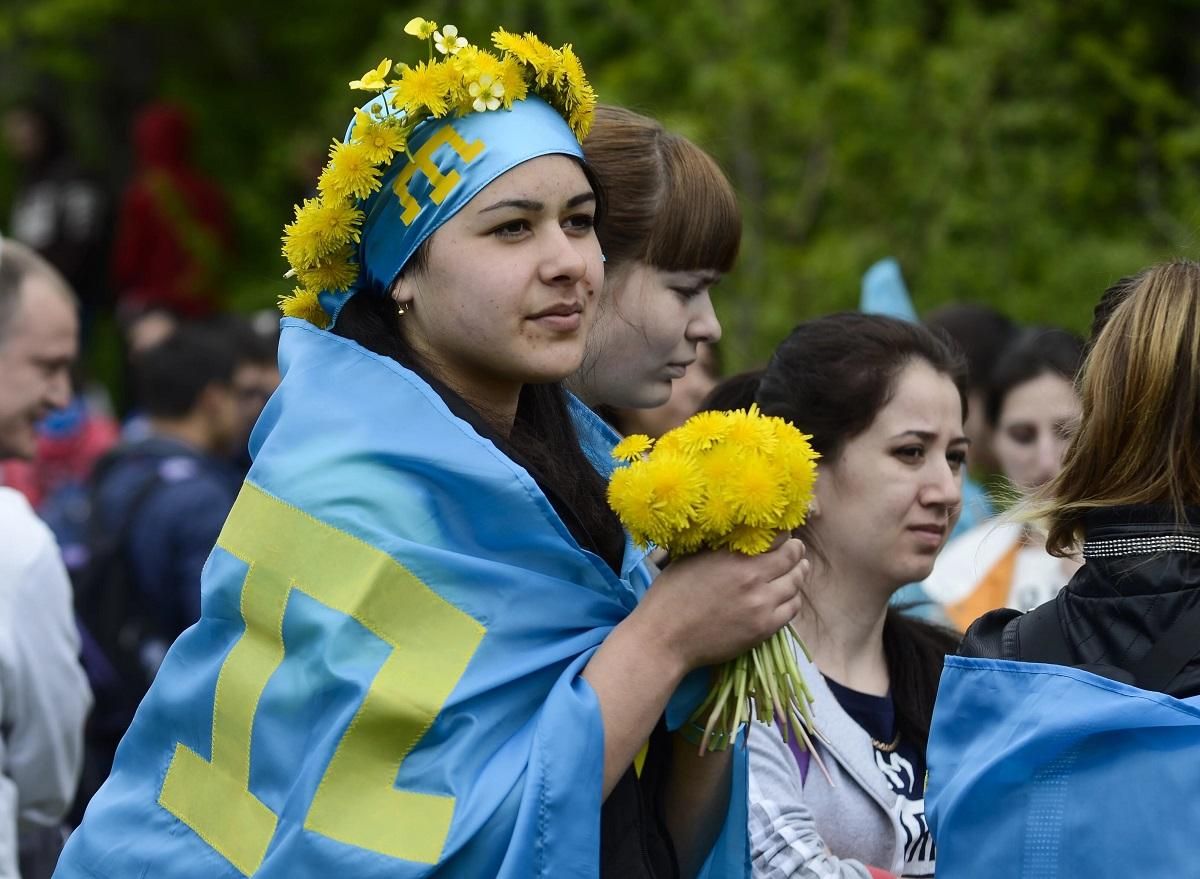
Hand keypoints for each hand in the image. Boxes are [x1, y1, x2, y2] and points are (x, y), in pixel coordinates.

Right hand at [632, 536, 808, 674]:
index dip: (781, 534)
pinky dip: (793, 599)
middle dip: (795, 551)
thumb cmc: (670, 595)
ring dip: (799, 574)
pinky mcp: (764, 629)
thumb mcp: (692, 558)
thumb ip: (720, 547)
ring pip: (796, 584)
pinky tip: (788, 596)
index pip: (776, 537)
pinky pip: (792, 609)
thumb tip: (738, 534)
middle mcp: (753, 578)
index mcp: (734, 557)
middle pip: (792, 558)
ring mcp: (762, 605)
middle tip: (795, 549)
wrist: (664, 638)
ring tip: (798, 570)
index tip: (780, 535)